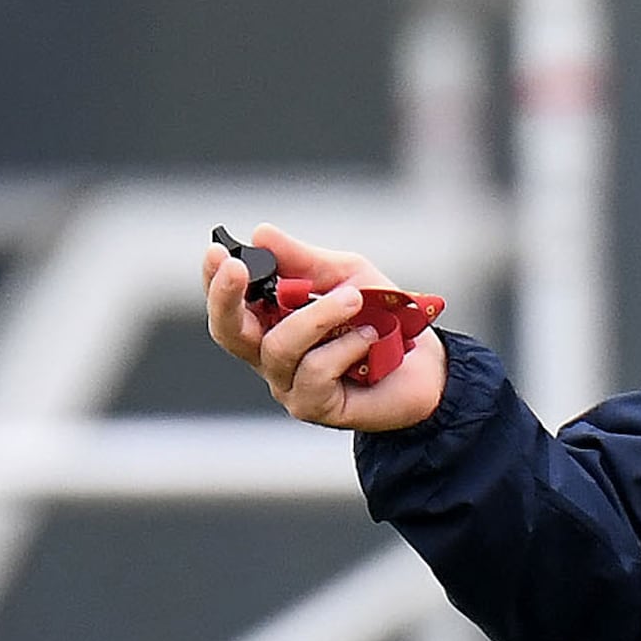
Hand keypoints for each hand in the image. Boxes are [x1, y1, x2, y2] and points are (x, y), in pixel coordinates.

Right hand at [203, 222, 448, 430]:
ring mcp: (289, 384)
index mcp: (269, 321)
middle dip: (227, 297)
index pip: (227, 303)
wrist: (427, 364)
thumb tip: (261, 234)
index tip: (218, 252)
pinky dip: (344, 347)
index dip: (214, 280)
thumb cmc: (381, 319)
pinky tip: (368, 338)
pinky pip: (314, 371)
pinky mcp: (314, 407)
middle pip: (228, 332)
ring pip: (279, 347)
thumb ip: (304, 260)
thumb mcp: (345, 276)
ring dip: (316, 317)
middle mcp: (270, 355)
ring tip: (354, 301)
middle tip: (239, 268)